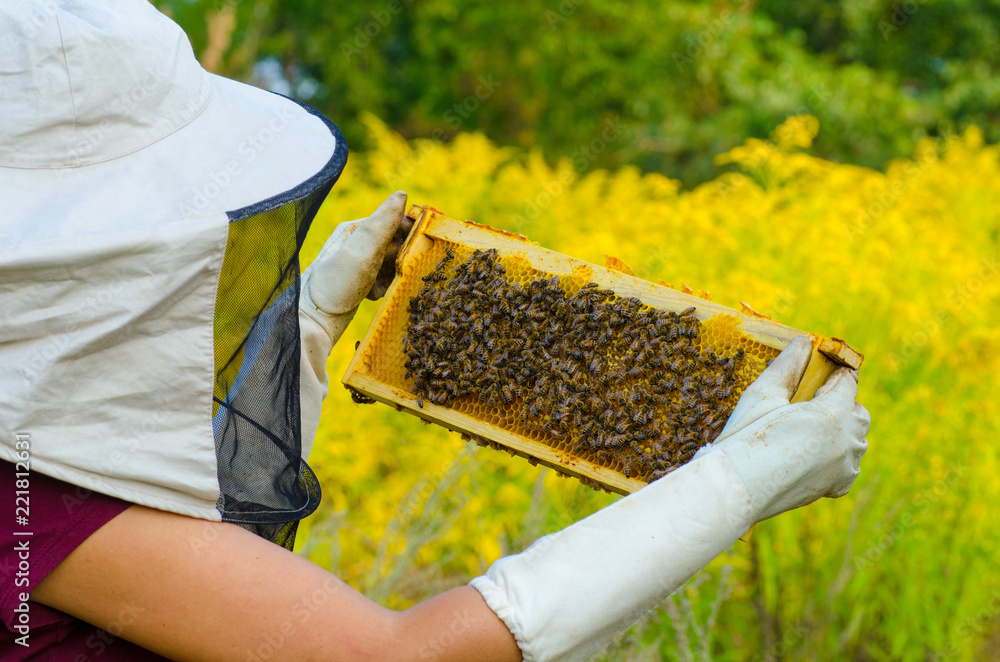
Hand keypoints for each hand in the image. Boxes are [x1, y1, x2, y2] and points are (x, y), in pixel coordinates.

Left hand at [300, 190, 407, 343]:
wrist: (312, 322)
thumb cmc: (333, 285)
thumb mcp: (361, 251)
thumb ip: (382, 224)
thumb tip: (403, 194)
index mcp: (356, 229)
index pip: (393, 221)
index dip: (411, 232)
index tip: (422, 246)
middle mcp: (357, 244)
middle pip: (396, 244)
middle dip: (403, 259)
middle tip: (399, 271)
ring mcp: (359, 266)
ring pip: (393, 265)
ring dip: (394, 276)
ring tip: (381, 286)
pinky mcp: (361, 285)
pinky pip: (385, 282)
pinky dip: (385, 289)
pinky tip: (374, 296)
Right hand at [694, 335, 870, 521]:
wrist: (735, 487)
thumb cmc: (745, 438)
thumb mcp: (763, 394)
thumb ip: (788, 366)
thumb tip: (803, 342)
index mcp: (833, 413)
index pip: (848, 381)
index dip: (834, 374)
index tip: (819, 372)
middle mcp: (847, 440)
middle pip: (858, 411)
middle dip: (840, 402)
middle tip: (809, 402)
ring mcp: (844, 466)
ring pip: (856, 440)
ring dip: (840, 430)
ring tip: (808, 429)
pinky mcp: (836, 486)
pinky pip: (848, 465)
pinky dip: (837, 457)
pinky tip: (812, 454)